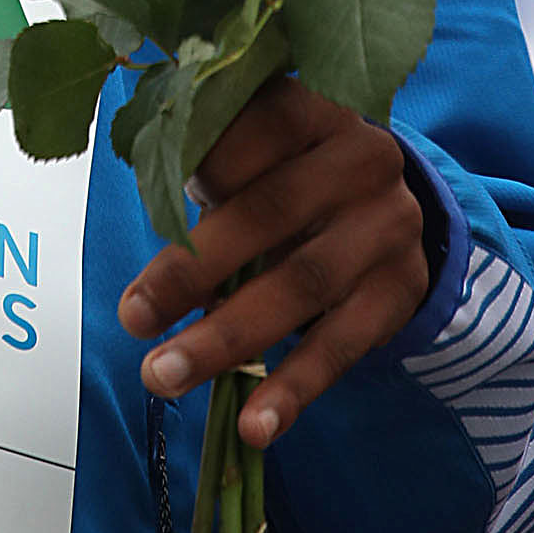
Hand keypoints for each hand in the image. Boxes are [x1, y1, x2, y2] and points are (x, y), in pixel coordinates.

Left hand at [117, 74, 430, 448]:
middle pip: (267, 214)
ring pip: (301, 286)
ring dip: (226, 339)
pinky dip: (293, 389)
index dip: (191, 175)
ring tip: (164, 376)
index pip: (244, 136)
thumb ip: (206, 163)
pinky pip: (342, 345)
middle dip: (191, 272)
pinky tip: (254, 426)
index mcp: (310, 107)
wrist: (386, 201)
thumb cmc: (285, 171)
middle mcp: (360, 156)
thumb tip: (146, 203)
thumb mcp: (253, 147)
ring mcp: (389, 224)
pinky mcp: (402, 288)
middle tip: (132, 319)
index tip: (142, 215)